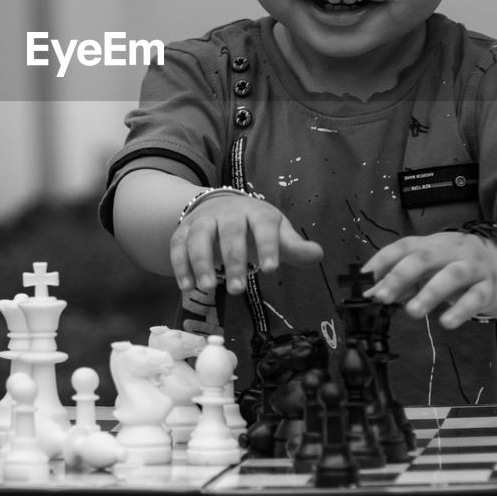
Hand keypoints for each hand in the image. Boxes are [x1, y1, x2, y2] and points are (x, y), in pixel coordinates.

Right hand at [170, 191, 323, 294]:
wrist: (220, 206)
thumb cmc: (255, 226)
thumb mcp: (277, 232)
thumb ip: (294, 247)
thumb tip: (318, 254)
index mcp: (256, 212)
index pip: (264, 225)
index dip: (268, 245)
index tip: (271, 269)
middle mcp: (228, 212)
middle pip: (230, 232)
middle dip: (233, 260)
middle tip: (238, 289)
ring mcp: (204, 220)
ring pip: (199, 237)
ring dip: (201, 262)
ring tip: (207, 288)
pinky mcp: (184, 230)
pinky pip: (178, 245)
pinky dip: (180, 265)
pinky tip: (186, 287)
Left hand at [360, 231, 496, 328]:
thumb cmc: (459, 265)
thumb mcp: (431, 267)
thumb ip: (404, 278)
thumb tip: (372, 292)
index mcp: (434, 243)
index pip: (405, 245)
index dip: (384, 258)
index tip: (365, 276)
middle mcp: (452, 250)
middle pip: (425, 256)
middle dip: (401, 276)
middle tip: (382, 297)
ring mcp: (473, 267)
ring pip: (451, 275)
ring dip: (429, 293)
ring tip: (412, 312)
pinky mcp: (489, 288)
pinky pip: (476, 298)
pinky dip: (460, 310)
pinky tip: (446, 322)